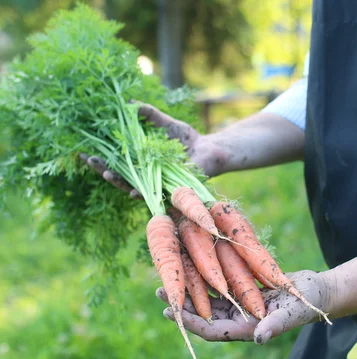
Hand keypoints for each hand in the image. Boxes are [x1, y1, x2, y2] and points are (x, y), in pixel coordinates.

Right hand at [80, 103, 227, 194]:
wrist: (210, 151)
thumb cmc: (187, 139)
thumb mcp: (166, 124)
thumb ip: (149, 115)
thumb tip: (129, 101)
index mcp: (141, 160)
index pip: (114, 159)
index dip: (98, 155)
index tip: (81, 149)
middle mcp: (144, 174)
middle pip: (117, 173)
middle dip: (100, 167)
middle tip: (87, 159)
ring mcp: (155, 184)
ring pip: (130, 186)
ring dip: (117, 180)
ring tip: (104, 173)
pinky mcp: (167, 191)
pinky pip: (153, 194)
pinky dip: (142, 192)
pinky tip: (131, 190)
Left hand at [157, 270, 329, 344]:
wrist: (316, 291)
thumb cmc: (307, 303)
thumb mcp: (293, 312)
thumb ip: (276, 325)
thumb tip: (260, 337)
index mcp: (247, 328)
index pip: (212, 329)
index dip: (191, 321)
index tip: (171, 311)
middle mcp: (239, 318)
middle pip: (204, 314)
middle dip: (183, 304)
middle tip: (159, 290)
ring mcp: (240, 304)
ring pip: (209, 299)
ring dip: (191, 289)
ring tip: (171, 276)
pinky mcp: (244, 290)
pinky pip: (221, 285)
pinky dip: (207, 277)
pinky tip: (194, 265)